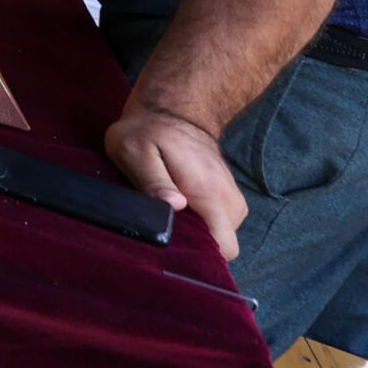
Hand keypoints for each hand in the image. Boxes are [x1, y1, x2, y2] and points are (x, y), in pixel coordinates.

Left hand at [106, 106, 247, 259]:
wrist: (173, 111)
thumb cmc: (149, 131)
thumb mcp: (137, 151)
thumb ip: (153, 182)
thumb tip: (174, 207)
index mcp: (211, 194)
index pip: (224, 248)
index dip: (199, 257)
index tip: (171, 251)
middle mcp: (229, 201)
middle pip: (220, 248)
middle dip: (192, 245)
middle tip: (159, 228)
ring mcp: (231, 200)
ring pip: (217, 237)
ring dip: (193, 232)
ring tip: (164, 213)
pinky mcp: (225, 199)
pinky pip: (215, 225)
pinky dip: (197, 223)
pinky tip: (174, 209)